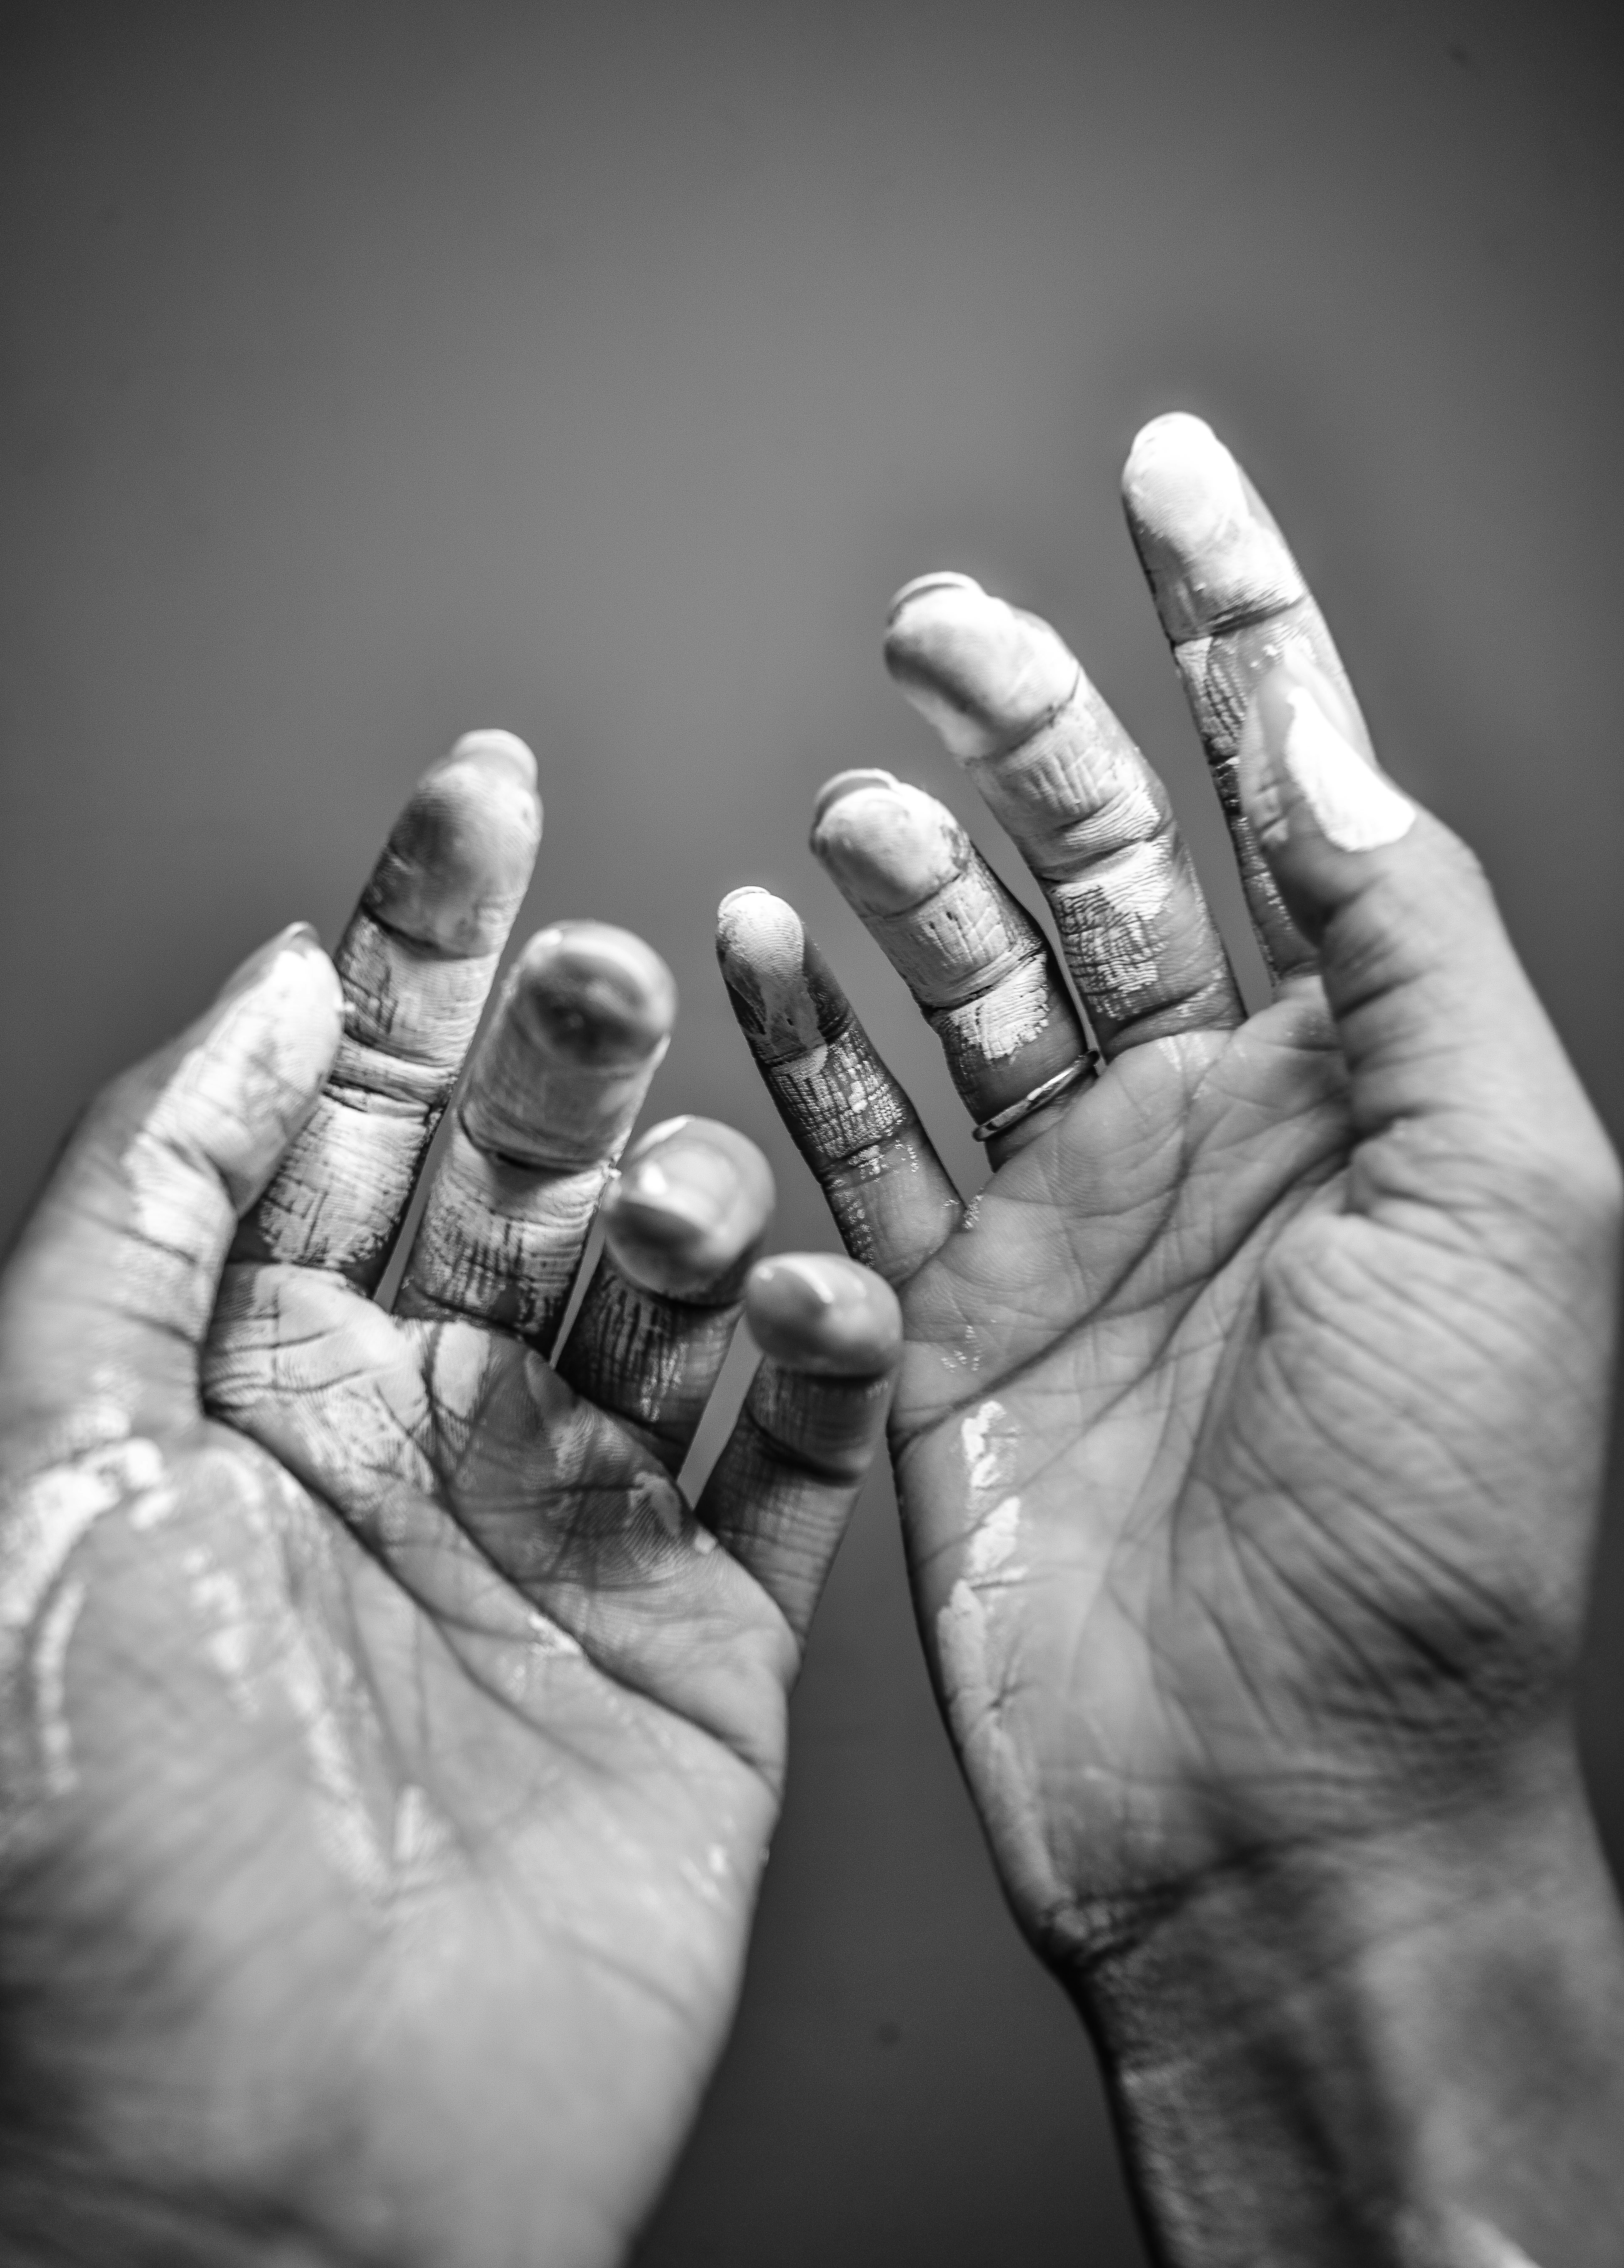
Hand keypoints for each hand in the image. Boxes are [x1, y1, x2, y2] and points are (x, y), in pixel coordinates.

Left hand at [0, 735, 898, 2267]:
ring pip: (670, 1283)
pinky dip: (825, 1354)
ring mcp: (568, 1529)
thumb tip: (263, 988)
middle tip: (600, 969)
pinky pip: (795, 1455)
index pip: (343, 1096)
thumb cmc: (102, 1847)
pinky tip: (812, 1295)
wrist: (252, 2180)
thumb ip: (151, 1205)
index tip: (480, 793)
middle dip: (564, 1041)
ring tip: (674, 1201)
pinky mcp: (703, 1641)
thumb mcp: (37, 1466)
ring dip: (690, 1194)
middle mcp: (411, 1429)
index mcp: (246, 1376)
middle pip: (520, 1164)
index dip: (410, 932)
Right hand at [719, 416, 1623, 2267]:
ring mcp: (1073, 1214)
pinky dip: (808, 1034)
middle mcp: (1213, 1121)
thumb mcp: (1506, 1191)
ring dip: (905, 870)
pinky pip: (864, 1134)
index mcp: (1360, 1076)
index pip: (1289, 788)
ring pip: (965, 976)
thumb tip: (1322, 736)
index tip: (1167, 466)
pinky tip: (761, 946)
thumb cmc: (1436, 1521)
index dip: (1236, 617)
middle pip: (1098, 855)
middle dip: (1027, 714)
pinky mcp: (948, 1311)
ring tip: (855, 815)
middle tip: (935, 619)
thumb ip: (1409, 946)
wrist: (1287, 1801)